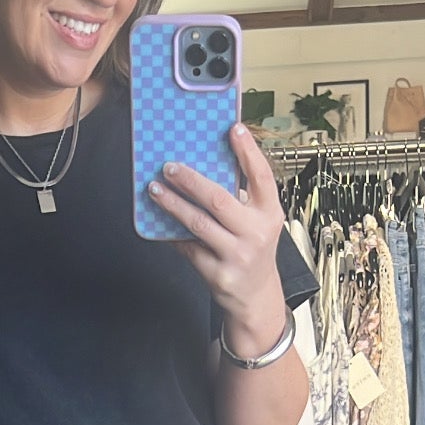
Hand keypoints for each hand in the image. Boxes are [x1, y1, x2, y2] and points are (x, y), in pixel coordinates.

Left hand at [149, 123, 288, 357]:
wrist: (255, 297)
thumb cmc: (252, 249)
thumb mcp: (257, 221)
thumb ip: (241, 198)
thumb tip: (204, 164)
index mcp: (270, 213)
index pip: (261, 176)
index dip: (248, 151)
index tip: (233, 128)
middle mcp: (256, 233)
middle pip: (218, 199)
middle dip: (190, 180)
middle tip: (169, 166)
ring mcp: (237, 255)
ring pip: (198, 223)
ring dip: (172, 204)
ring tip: (155, 189)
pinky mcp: (219, 274)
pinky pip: (189, 248)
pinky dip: (173, 234)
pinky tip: (159, 221)